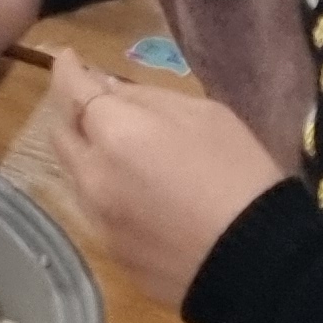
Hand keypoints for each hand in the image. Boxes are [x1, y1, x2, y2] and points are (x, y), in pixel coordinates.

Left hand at [39, 54, 286, 309]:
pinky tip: (132, 190)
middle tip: (92, 101)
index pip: (71, 90)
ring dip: (85, 153)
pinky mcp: (112, 253)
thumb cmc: (241, 176)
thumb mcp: (205, 115)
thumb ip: (147, 98)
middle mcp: (93, 177)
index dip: (68, 70)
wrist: (260, 264)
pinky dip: (103, 190)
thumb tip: (110, 91)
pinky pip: (94, 210)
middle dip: (71, 111)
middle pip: (61, 133)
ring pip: (74, 174)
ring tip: (114, 145)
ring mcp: (99, 220)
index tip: (69, 58)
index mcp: (115, 134)